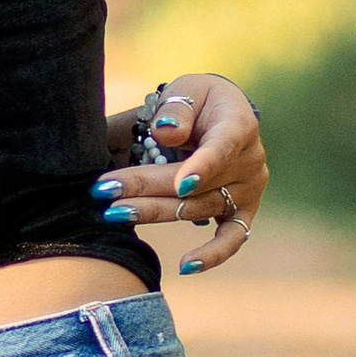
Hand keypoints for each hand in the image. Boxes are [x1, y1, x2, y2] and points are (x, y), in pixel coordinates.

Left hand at [95, 71, 266, 274]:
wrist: (218, 114)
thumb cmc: (197, 99)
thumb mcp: (186, 89)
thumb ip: (177, 109)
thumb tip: (166, 132)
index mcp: (239, 125)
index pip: (222, 147)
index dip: (202, 166)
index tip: (180, 184)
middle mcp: (250, 162)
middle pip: (196, 183)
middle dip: (147, 186)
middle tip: (105, 190)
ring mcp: (248, 191)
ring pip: (197, 208)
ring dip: (154, 212)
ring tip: (113, 212)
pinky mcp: (241, 212)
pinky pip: (232, 238)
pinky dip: (213, 254)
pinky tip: (186, 267)